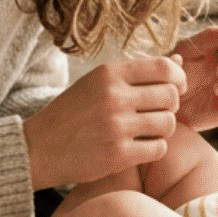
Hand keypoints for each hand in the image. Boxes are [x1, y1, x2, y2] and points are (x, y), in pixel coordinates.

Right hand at [21, 56, 183, 189]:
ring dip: (162, 129)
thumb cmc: (72, 113)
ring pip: (168, 123)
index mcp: (109, 73)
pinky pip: (159, 148)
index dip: (178, 79)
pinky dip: (153, 149)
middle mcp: (114, 96)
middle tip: (155, 113)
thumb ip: (138, 73)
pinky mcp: (118, 154)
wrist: (38, 148)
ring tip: (145, 131)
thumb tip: (179, 62)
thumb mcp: (99, 83)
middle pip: (171, 96)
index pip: (165, 68)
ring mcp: (116, 126)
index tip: (174, 88)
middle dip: (170, 106)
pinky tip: (138, 147)